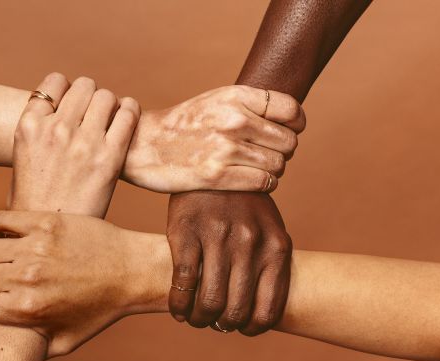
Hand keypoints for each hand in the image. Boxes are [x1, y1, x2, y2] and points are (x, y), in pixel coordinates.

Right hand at [0, 211, 156, 356]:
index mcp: (28, 310)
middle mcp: (28, 278)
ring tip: (6, 259)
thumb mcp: (65, 341)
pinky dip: (0, 227)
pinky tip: (12, 236)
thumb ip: (30, 351)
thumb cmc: (100, 310)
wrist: (132, 271)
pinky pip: (1, 219)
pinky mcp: (45, 222)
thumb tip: (0, 353)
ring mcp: (36, 247)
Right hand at [10, 74, 139, 215]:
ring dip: (111, 104)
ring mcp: (83, 142)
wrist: (49, 236)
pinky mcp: (109, 157)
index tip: (73, 105)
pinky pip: (128, 115)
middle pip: (84, 85)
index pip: (55, 82)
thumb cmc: (36, 201)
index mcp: (29, 125)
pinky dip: (130, 111)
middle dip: (91, 97)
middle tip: (95, 115)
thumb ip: (40, 130)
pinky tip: (127, 119)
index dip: (67, 91)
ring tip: (111, 120)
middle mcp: (55, 128)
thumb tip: (57, 110)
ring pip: (106, 96)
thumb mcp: (24, 156)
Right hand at [122, 85, 304, 192]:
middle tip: (266, 154)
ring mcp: (225, 148)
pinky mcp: (216, 176)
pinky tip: (251, 181)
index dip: (296, 125)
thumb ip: (250, 104)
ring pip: (278, 165)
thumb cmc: (184, 125)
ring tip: (255, 168)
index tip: (287, 132)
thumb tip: (291, 119)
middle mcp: (234, 120)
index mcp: (235, 96)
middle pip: (288, 142)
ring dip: (272, 171)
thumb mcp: (215, 100)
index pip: (291, 111)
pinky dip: (264, 185)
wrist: (143, 145)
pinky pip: (263, 183)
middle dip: (282, 151)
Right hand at [167, 191, 290, 335]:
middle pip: (235, 311)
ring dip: (200, 320)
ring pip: (209, 301)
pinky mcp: (187, 233)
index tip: (240, 328)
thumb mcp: (268, 227)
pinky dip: (179, 304)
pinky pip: (184, 283)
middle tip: (214, 323)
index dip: (251, 328)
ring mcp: (218, 238)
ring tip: (196, 318)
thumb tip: (260, 310)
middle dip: (223, 325)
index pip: (267, 311)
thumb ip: (268, 262)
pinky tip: (178, 309)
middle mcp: (250, 244)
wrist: (213, 161)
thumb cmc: (242, 203)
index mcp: (276, 247)